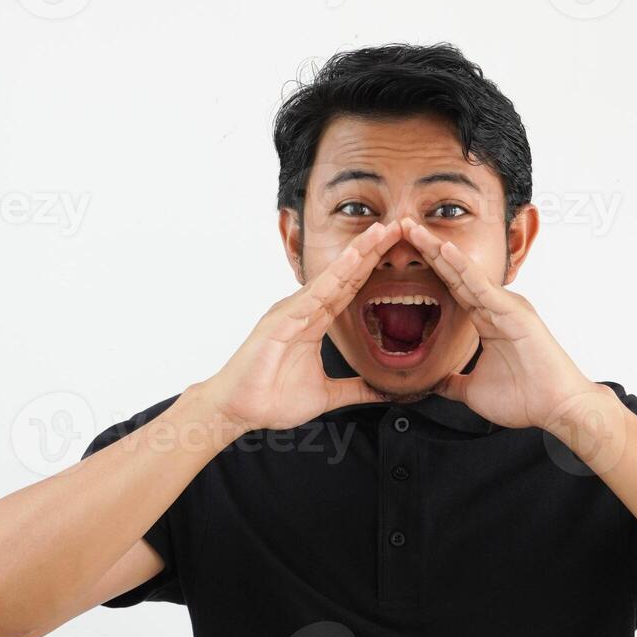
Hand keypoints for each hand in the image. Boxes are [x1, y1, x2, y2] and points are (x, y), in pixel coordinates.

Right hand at [201, 221, 401, 431]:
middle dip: (371, 250)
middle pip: (345, 275)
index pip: (350, 288)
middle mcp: (304, 309)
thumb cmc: (272, 398)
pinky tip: (353, 259)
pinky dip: (334, 276)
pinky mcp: (282, 320)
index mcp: (314, 322)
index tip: (397, 249)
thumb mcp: (327, 395)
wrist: (238, 410)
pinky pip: (313, 294)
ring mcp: (292, 311)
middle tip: (398, 226)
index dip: (373, 268)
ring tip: (380, 231)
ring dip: (357, 253)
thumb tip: (383, 392)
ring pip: (332, 277)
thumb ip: (356, 390)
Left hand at [399, 217, 605, 430]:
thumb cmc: (523, 399)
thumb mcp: (473, 391)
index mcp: (487, 320)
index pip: (451, 288)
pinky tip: (445, 251)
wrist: (556, 409)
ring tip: (415, 230)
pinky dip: (464, 268)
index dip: (429, 269)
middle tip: (403, 226)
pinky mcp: (515, 312)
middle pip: (455, 273)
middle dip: (429, 250)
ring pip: (466, 273)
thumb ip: (452, 382)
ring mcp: (506, 306)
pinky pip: (483, 287)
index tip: (403, 252)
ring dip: (440, 251)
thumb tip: (432, 383)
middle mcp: (496, 306)